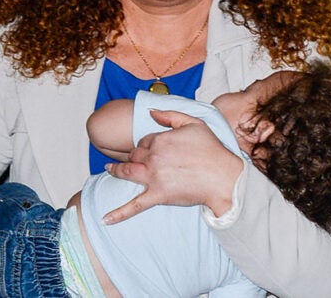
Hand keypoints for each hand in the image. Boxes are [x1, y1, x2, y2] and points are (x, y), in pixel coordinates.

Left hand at [102, 110, 242, 223]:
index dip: (147, 144)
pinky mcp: (157, 196)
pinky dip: (119, 213)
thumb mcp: (194, 123)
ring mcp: (153, 177)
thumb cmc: (212, 150)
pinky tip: (106, 220)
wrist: (224, 178)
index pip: (144, 140)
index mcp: (160, 140)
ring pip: (126, 173)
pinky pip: (134, 205)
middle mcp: (153, 157)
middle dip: (133, 156)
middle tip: (134, 160)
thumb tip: (150, 112)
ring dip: (115, 171)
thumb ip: (170, 115)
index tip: (153, 148)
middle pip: (134, 155)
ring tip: (108, 170)